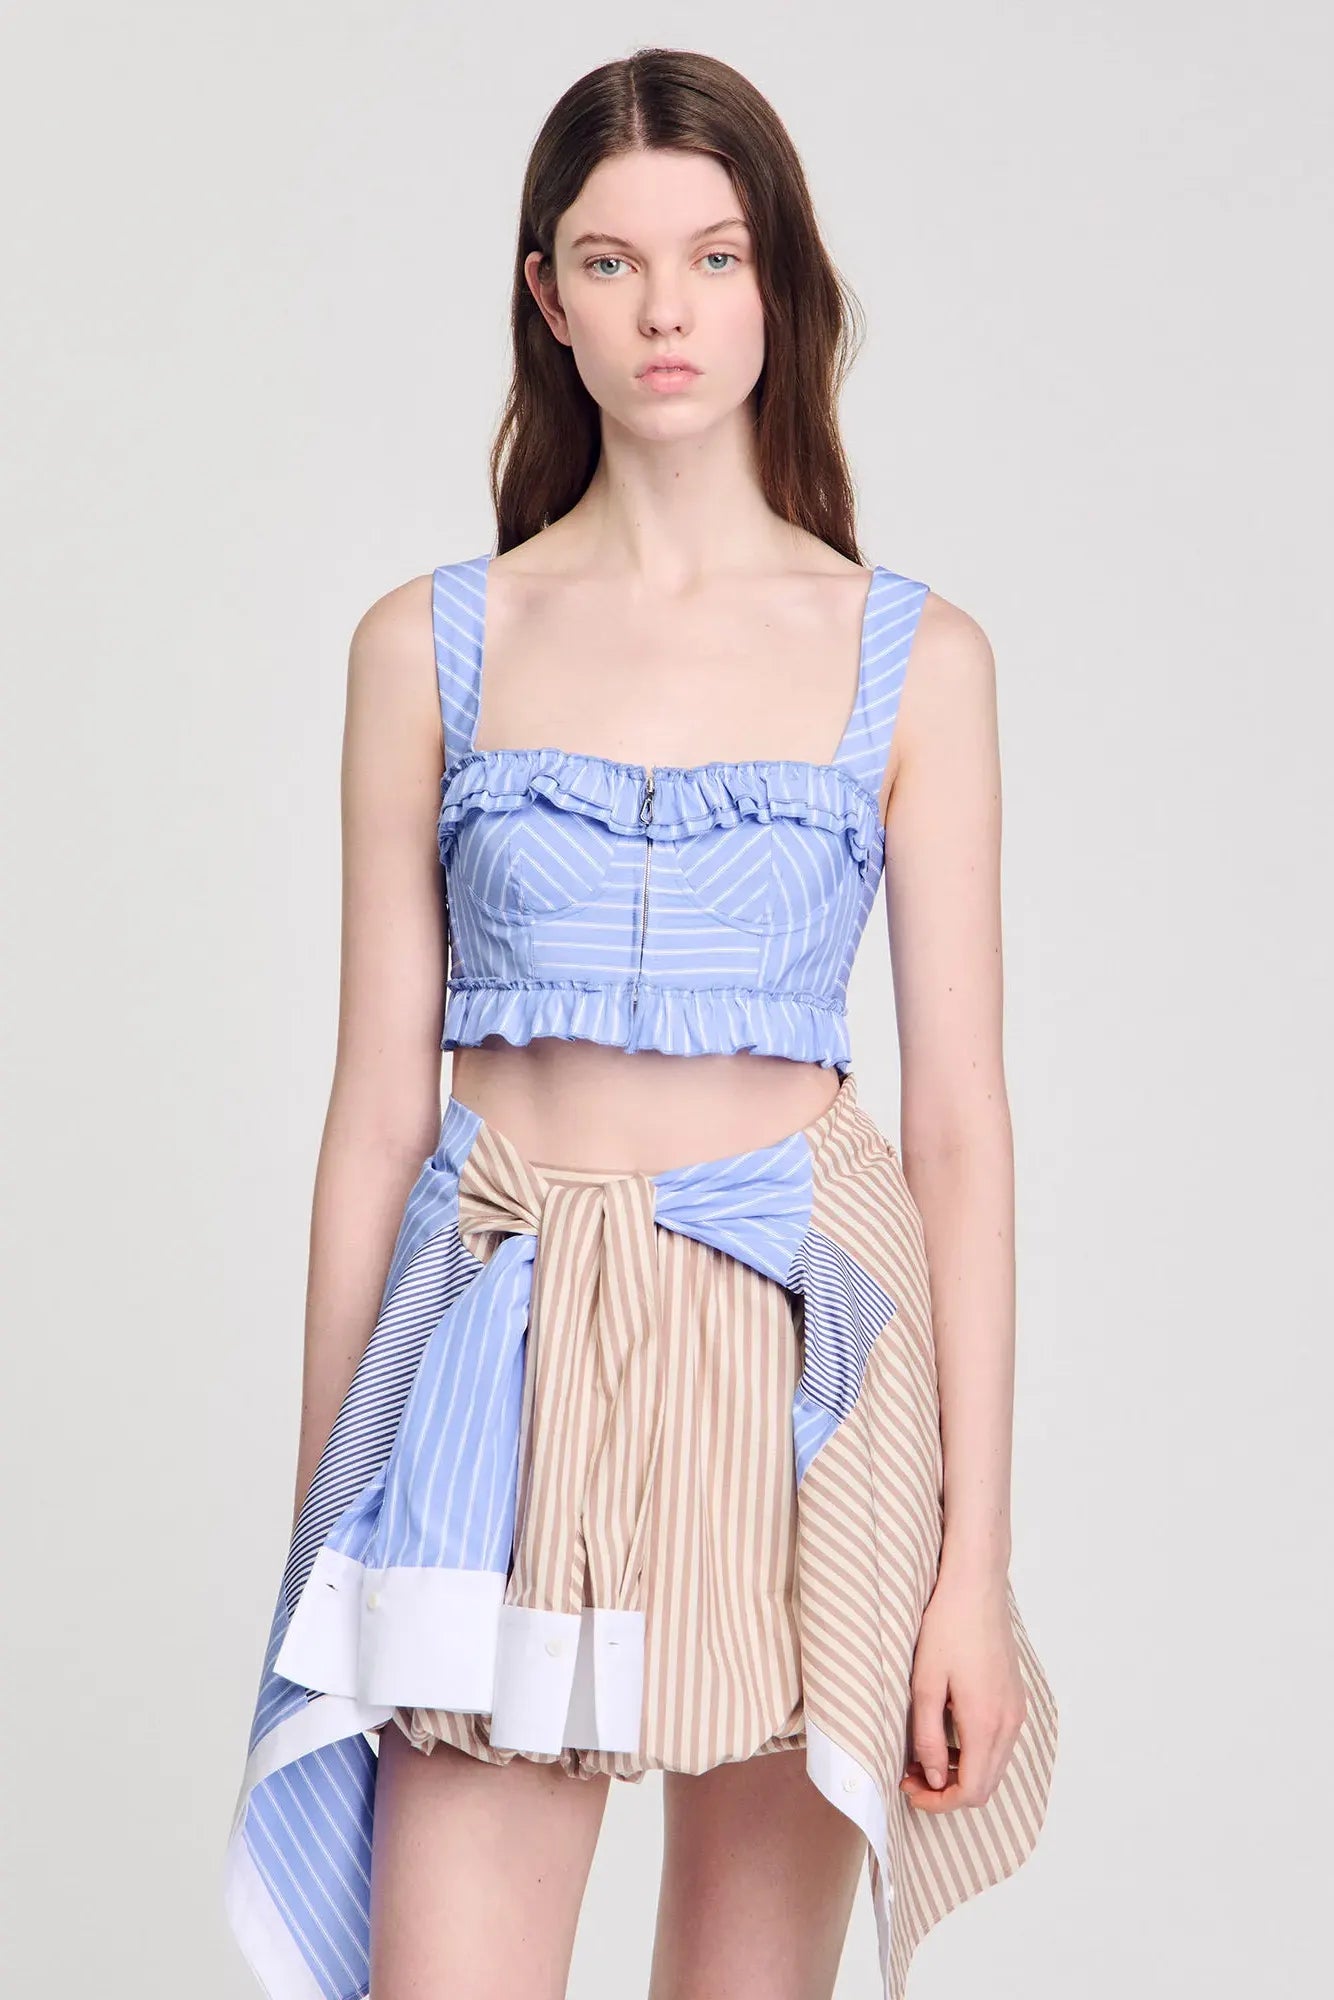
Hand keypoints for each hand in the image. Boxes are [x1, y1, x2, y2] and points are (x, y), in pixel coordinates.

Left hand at [899, 1565, 1026, 1812]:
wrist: (976, 1586)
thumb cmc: (948, 1626)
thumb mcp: (925, 1683)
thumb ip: (929, 1737)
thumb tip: (934, 1777)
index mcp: (986, 1723)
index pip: (971, 1791)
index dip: (939, 1802)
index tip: (910, 1789)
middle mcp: (1009, 1723)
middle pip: (986, 1785)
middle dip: (948, 1791)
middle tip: (912, 1776)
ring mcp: (1016, 1710)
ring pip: (994, 1765)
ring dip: (961, 1772)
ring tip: (925, 1755)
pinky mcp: (1015, 1697)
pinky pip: (1000, 1742)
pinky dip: (975, 1751)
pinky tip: (947, 1731)